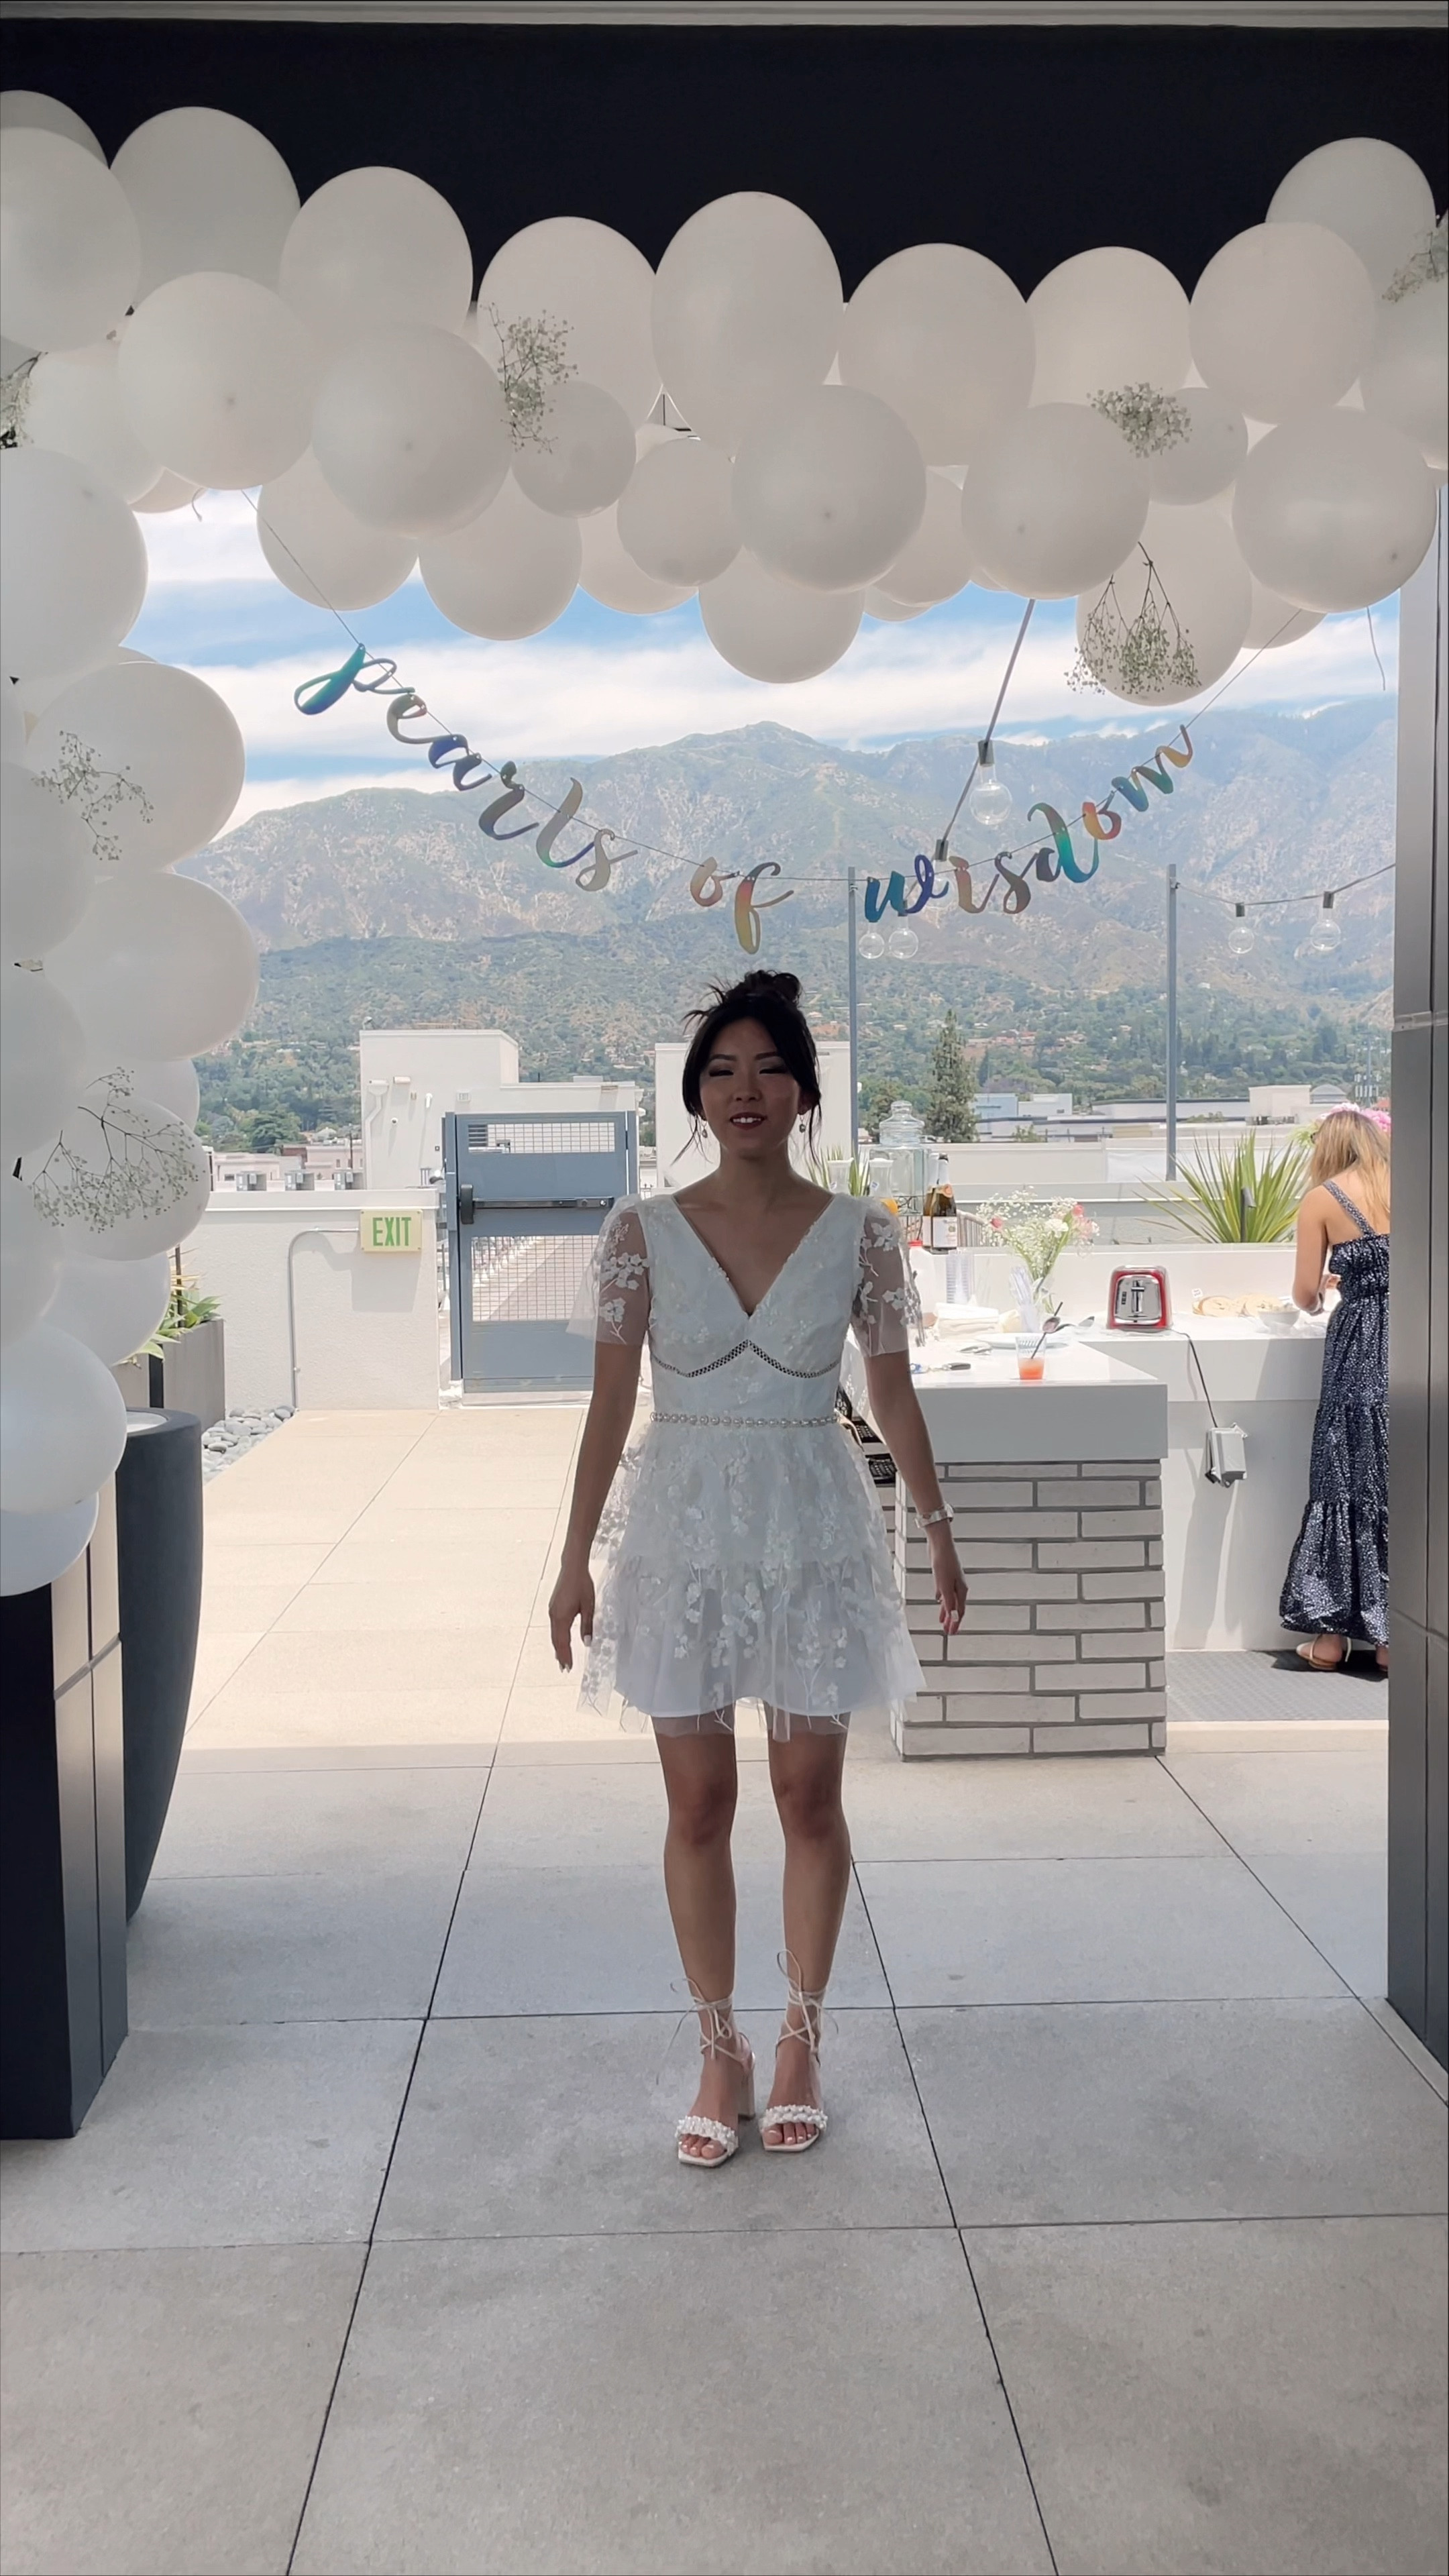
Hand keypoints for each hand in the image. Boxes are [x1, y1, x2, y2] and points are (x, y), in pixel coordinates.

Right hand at [548, 1555, 594, 1671]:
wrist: (572, 1567)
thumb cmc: (582, 1585)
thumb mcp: (589, 1606)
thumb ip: (587, 1626)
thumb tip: (587, 1643)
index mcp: (562, 1617)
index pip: (563, 1642)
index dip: (566, 1656)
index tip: (568, 1667)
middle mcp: (554, 1616)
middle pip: (556, 1640)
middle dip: (560, 1655)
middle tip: (564, 1668)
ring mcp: (552, 1611)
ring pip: (553, 1634)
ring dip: (557, 1647)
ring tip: (561, 1659)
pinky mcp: (553, 1607)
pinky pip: (553, 1627)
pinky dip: (556, 1637)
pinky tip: (559, 1640)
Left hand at [928, 1523, 966, 1633]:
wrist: (940, 1545)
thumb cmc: (944, 1562)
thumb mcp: (945, 1586)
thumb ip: (949, 1602)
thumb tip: (952, 1617)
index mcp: (961, 1591)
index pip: (959, 1612)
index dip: (955, 1624)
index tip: (952, 1633)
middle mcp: (958, 1587)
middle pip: (956, 1608)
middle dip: (951, 1620)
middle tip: (948, 1631)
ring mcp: (952, 1582)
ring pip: (950, 1601)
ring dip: (946, 1612)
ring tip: (943, 1622)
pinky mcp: (944, 1576)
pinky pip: (945, 1593)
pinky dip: (942, 1601)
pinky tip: (939, 1601)